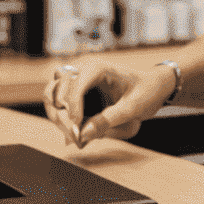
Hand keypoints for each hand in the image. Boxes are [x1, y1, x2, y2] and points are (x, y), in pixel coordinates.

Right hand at [41, 61, 175, 147]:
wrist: (152, 87)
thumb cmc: (145, 93)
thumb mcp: (132, 109)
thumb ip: (108, 121)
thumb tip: (82, 135)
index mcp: (99, 68)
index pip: (74, 84)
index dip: (72, 108)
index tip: (77, 128)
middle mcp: (84, 68)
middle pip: (57, 87)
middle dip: (60, 113)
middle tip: (72, 135)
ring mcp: (78, 77)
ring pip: (51, 91)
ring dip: (54, 112)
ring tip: (69, 131)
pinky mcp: (75, 88)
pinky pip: (56, 99)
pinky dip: (58, 114)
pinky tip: (71, 130)